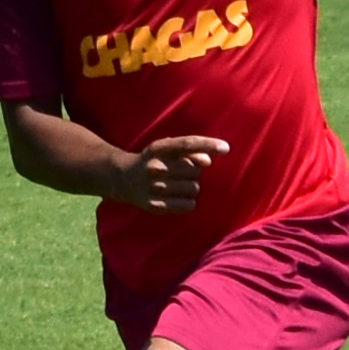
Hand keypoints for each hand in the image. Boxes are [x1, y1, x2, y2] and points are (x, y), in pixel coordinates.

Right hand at [113, 135, 229, 213]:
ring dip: (192, 187)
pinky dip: (188, 201)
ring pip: (194, 188)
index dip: (208, 145)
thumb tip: (207, 161)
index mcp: (158, 149)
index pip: (187, 144)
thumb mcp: (168, 149)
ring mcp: (154, 187)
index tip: (226, 148)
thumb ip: (191, 150)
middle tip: (180, 172)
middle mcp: (155, 167)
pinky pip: (188, 204)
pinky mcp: (155, 205)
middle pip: (195, 170)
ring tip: (177, 184)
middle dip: (195, 171)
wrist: (122, 178)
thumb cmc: (156, 161)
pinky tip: (177, 197)